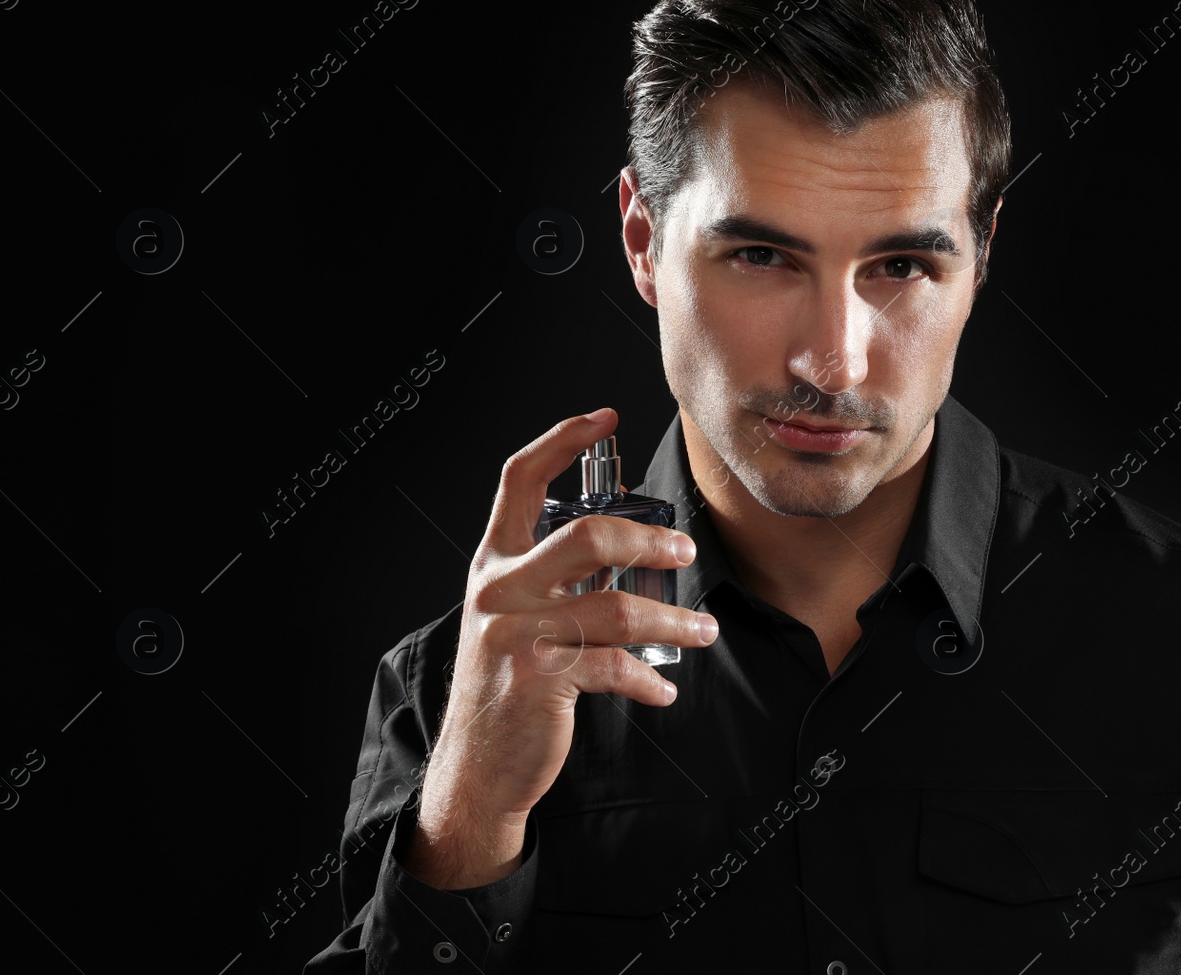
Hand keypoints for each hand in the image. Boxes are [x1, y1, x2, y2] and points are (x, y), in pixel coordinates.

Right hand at [403, 408, 717, 888]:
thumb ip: (556, 577)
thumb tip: (627, 543)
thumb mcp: (515, 616)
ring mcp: (516, 633)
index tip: (605, 417)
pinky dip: (648, 679)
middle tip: (685, 553)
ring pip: (616, 608)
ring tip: (703, 632)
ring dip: (674, 622)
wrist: (477, 763)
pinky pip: (613, 666)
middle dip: (650, 542)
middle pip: (587, 537)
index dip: (561, 441)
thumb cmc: (508, 684)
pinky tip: (662, 688)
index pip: (519, 480)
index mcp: (494, 563)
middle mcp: (499, 589)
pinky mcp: (538, 677)